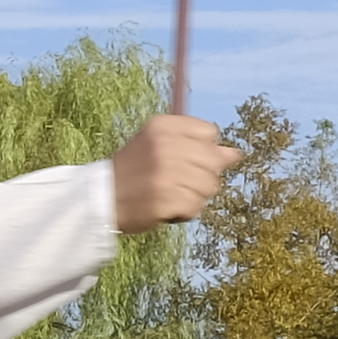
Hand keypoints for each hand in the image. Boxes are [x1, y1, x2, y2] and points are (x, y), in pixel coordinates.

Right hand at [108, 112, 242, 227]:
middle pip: (215, 160)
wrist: (100, 199)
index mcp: (162, 126)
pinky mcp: (166, 199)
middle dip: (201, 175)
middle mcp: (165, 145)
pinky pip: (197, 207)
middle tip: (176, 181)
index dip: (202, 150)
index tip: (182, 159)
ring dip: (194, 195)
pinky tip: (166, 208)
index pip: (210, 133)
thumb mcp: (159, 145)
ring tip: (169, 194)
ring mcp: (166, 173)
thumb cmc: (134, 171)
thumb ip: (196, 145)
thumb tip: (236, 154)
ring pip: (210, 186)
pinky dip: (185, 212)